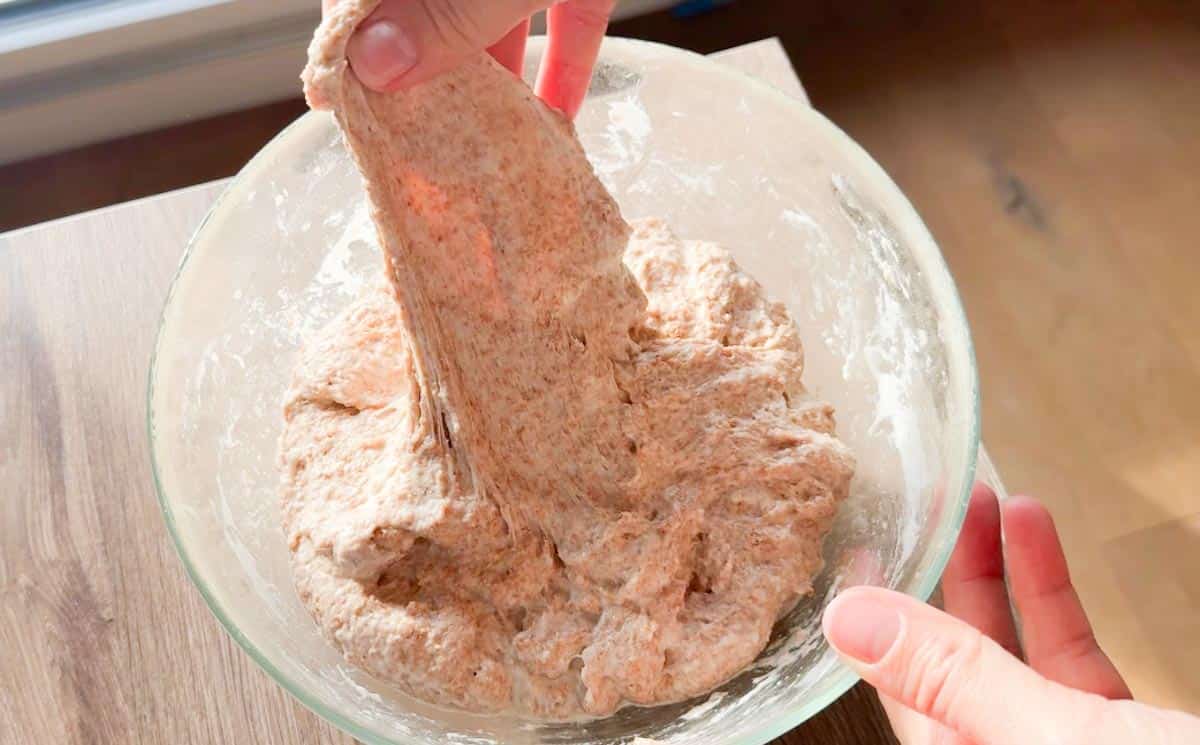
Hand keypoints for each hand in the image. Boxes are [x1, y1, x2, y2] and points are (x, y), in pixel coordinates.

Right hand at [322, 0, 614, 117]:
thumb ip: (444, 12)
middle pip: (426, 5)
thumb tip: (369, 65)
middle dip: (424, 71)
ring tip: (479, 145)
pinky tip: (558, 118)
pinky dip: (564, 60)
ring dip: (491, 79)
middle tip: (418, 141)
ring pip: (491, 14)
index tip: (347, 104)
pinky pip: (564, 14)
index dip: (351, 39)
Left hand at [822, 484, 1199, 744]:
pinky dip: (1053, 593)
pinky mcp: (1126, 738)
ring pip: (1013, 652)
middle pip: (953, 665)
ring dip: (1000, 571)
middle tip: (935, 505)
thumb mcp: (1056, 740)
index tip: (860, 549)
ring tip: (989, 501)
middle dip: (944, 576)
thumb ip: (952, 681)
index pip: (899, 696)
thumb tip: (852, 622)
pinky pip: (1072, 657)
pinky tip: (1037, 534)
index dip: (876, 618)